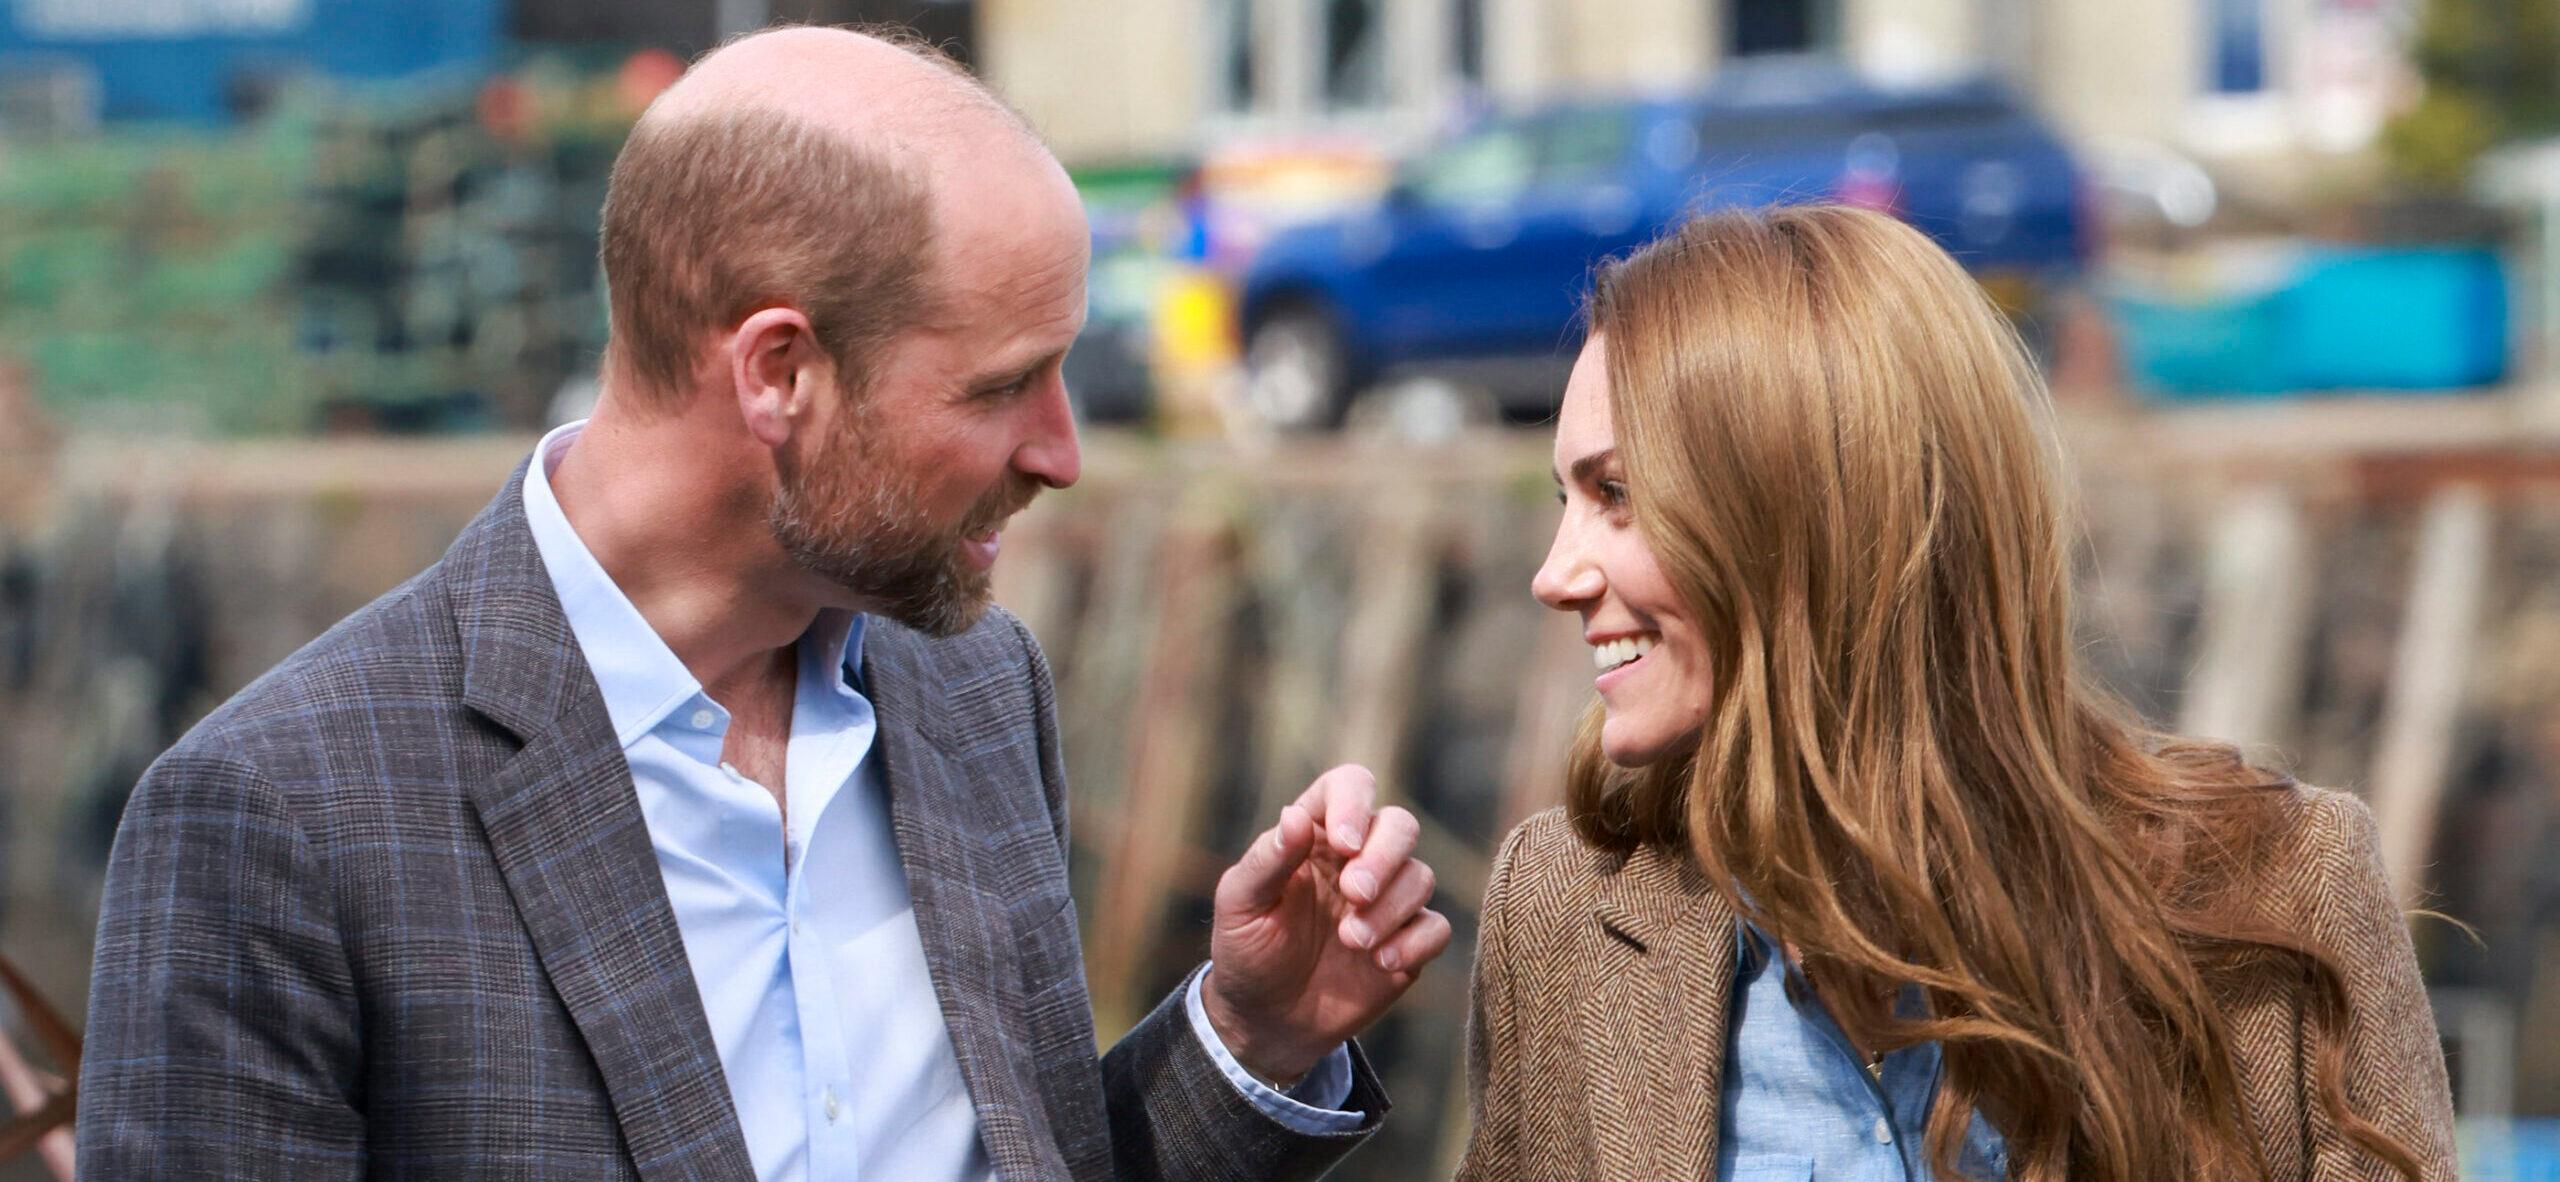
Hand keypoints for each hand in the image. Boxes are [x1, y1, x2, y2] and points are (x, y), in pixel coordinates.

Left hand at [1200, 764, 1451, 1086]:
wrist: (1266, 1020)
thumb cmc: (1246, 951)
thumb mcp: (1240, 904)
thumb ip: (1268, 859)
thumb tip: (1295, 815)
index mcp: (1315, 837)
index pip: (1349, 787)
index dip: (1354, 803)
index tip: (1343, 844)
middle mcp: (1358, 860)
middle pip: (1400, 825)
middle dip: (1384, 857)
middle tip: (1354, 894)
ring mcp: (1387, 901)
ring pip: (1421, 876)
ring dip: (1390, 908)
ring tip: (1352, 941)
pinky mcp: (1408, 942)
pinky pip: (1436, 927)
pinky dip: (1415, 942)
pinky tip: (1381, 964)